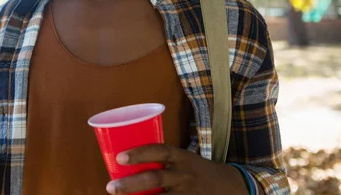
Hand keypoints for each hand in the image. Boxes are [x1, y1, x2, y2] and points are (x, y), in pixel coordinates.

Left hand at [105, 145, 247, 194]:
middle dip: (131, 184)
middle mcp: (184, 175)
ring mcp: (187, 194)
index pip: (160, 150)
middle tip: (111, 187)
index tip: (119, 157)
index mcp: (182, 157)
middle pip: (155, 178)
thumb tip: (124, 163)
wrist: (230, 187)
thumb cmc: (196, 171)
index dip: (139, 153)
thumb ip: (161, 160)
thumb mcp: (183, 159)